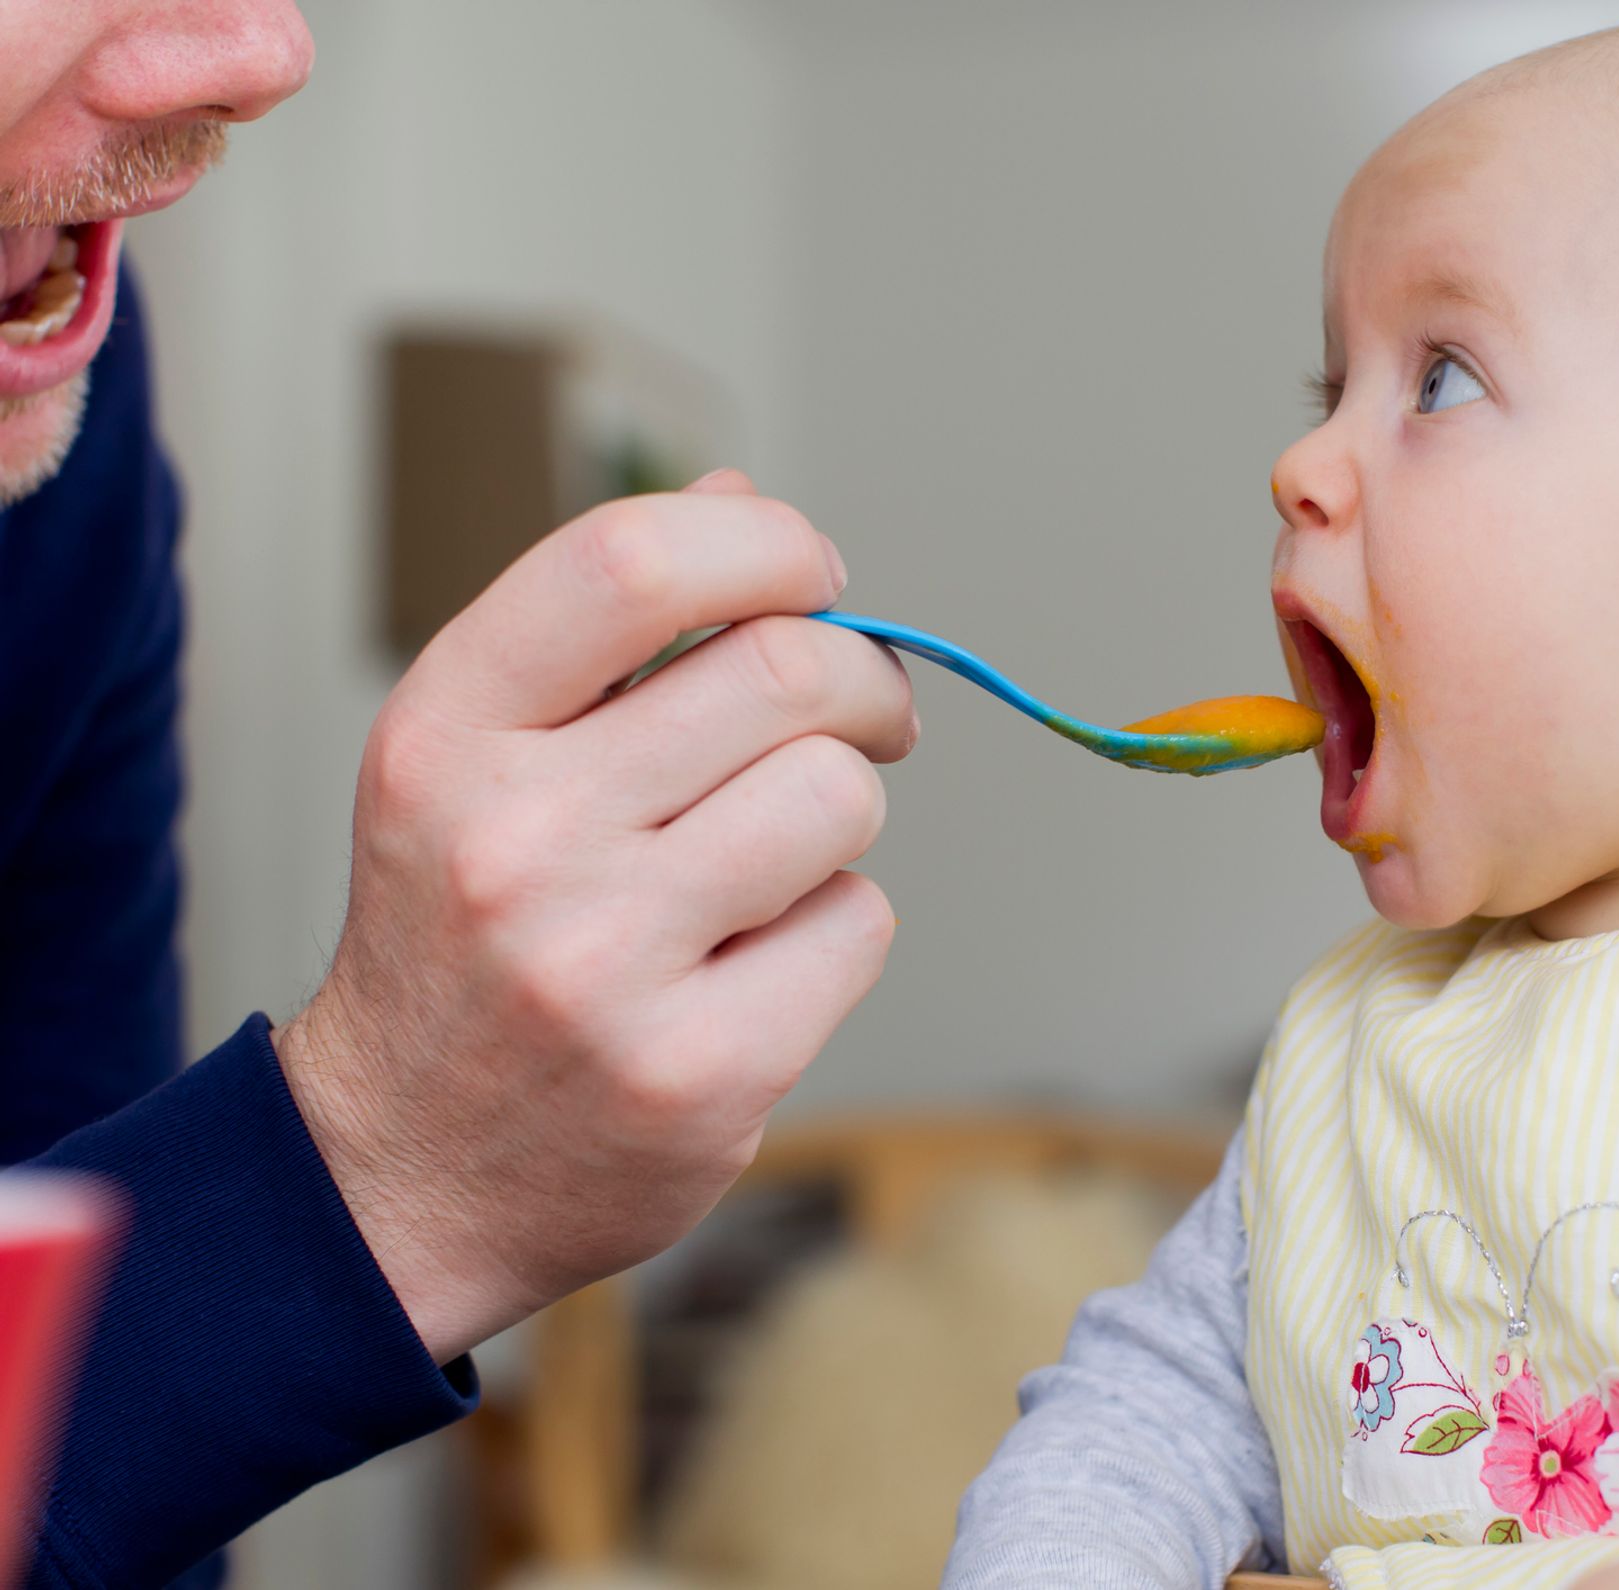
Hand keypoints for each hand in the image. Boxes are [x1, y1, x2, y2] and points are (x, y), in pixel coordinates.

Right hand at [275, 470, 916, 1362]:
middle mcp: (513, 844)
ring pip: (839, 798)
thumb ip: (604, 631)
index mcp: (446, 738)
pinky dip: (833, 929)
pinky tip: (753, 965)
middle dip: (857, 681)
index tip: (812, 574)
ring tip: (770, 858)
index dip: (764, 542)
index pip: (629, 562)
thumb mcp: (478, 763)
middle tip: (858, 717)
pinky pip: (859, 924)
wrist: (395, 1176)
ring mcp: (606, 969)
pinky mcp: (700, 1073)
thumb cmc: (462, 939)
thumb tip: (741, 504)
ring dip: (836, 814)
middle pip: (785, 674)